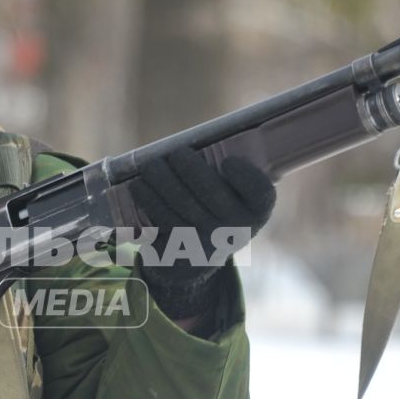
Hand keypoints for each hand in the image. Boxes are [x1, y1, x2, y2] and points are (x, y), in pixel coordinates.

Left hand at [129, 148, 275, 239]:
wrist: (195, 258)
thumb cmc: (215, 209)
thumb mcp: (233, 195)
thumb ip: (224, 171)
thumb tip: (194, 140)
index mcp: (256, 211)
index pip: (259, 193)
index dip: (245, 176)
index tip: (227, 161)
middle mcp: (235, 229)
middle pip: (211, 193)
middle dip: (189, 167)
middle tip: (177, 154)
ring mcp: (206, 242)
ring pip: (180, 203)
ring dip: (160, 179)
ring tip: (151, 166)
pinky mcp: (177, 250)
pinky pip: (160, 218)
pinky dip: (147, 198)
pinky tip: (140, 186)